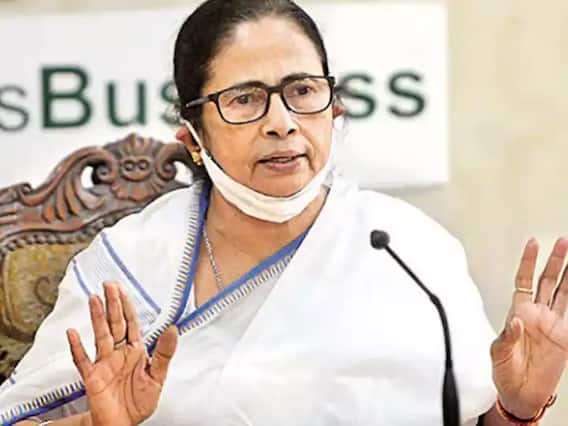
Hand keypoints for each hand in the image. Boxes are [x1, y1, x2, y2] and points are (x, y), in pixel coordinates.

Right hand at [67, 282, 177, 425]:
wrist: (124, 424)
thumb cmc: (139, 400)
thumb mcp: (158, 376)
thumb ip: (165, 353)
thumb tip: (174, 328)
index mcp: (135, 350)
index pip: (131, 323)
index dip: (127, 306)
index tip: (122, 289)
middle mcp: (118, 353)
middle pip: (115, 323)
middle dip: (112, 304)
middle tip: (108, 284)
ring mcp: (104, 364)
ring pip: (100, 336)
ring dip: (97, 318)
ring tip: (94, 299)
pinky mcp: (92, 378)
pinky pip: (82, 361)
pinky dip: (77, 347)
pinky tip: (73, 333)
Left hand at [491, 238, 567, 417]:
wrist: (520, 393)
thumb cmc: (503, 371)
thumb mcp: (498, 353)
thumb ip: (507, 337)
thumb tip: (516, 321)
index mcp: (517, 311)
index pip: (524, 280)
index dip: (528, 261)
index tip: (532, 243)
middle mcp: (536, 313)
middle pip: (547, 280)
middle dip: (555, 260)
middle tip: (563, 242)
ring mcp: (552, 324)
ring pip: (563, 292)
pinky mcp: (565, 337)